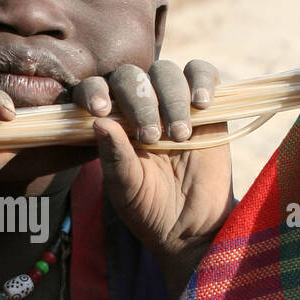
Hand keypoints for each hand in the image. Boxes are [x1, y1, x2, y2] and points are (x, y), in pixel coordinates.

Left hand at [72, 60, 234, 295]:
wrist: (191, 227)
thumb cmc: (149, 208)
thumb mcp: (126, 188)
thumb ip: (114, 157)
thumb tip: (99, 121)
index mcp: (110, 122)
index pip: (96, 89)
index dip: (94, 91)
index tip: (100, 110)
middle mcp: (138, 106)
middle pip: (131, 75)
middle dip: (139, 100)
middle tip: (151, 136)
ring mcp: (171, 102)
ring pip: (166, 72)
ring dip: (171, 97)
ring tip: (179, 135)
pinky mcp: (205, 105)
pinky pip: (202, 72)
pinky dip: (202, 80)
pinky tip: (201, 105)